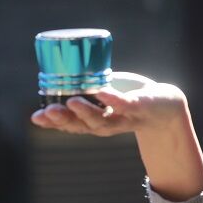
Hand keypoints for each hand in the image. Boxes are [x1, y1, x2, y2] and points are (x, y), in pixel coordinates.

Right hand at [31, 72, 202, 200]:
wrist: (166, 105)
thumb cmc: (129, 97)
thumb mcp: (103, 94)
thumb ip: (83, 90)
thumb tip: (54, 77)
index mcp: (95, 120)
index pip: (70, 124)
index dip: (53, 122)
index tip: (36, 117)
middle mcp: (107, 124)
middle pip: (82, 125)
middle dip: (64, 119)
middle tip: (49, 111)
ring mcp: (125, 117)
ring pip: (102, 120)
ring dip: (86, 111)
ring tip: (72, 101)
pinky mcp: (141, 106)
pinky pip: (126, 104)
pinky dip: (114, 100)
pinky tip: (102, 92)